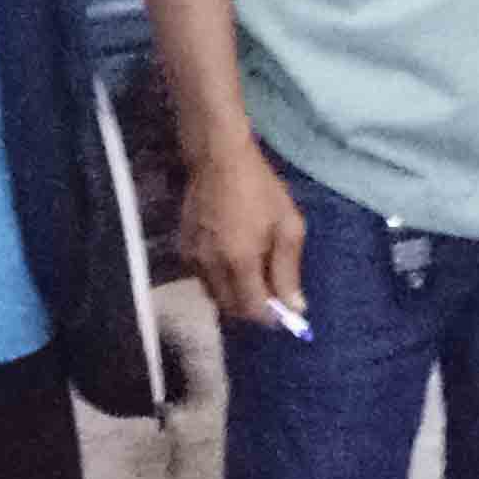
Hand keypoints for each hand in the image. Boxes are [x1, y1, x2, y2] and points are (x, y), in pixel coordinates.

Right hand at [181, 141, 306, 329]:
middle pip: (231, 308)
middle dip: (253, 310)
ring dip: (235, 297)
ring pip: (215, 296)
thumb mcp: (288, 226)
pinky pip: (203, 279)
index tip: (285, 314)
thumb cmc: (260, 190)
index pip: (252, 309)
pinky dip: (219, 282)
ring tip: (254, 278)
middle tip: (272, 297)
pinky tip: (233, 264)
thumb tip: (295, 307)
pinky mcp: (183, 248)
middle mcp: (211, 266)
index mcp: (239, 261)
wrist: (219, 160)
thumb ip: (289, 271)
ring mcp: (193, 258)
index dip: (270, 318)